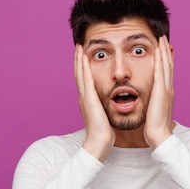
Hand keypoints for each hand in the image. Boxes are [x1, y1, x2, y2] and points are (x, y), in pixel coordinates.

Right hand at [74, 44, 114, 160]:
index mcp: (88, 101)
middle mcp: (84, 97)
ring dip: (79, 59)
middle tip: (78, 46)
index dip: (83, 67)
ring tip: (79, 47)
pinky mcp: (88, 98)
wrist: (99, 142)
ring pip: (80, 73)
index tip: (84, 56)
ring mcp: (85, 97)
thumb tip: (111, 106)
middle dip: (78, 60)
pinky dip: (83, 67)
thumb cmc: (104, 133)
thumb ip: (105, 109)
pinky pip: (85, 79)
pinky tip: (84, 57)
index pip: (85, 80)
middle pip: (79, 73)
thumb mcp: (104, 117)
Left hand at [144, 35, 174, 148]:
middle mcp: (168, 89)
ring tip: (161, 39)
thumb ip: (154, 106)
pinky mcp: (161, 91)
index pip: (166, 73)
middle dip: (165, 51)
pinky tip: (157, 50)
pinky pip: (160, 71)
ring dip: (163, 51)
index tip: (162, 50)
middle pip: (168, 65)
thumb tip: (152, 105)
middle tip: (163, 38)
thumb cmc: (155, 128)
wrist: (159, 136)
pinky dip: (160, 59)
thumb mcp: (154, 113)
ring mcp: (166, 89)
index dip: (165, 60)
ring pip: (166, 65)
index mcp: (166, 94)